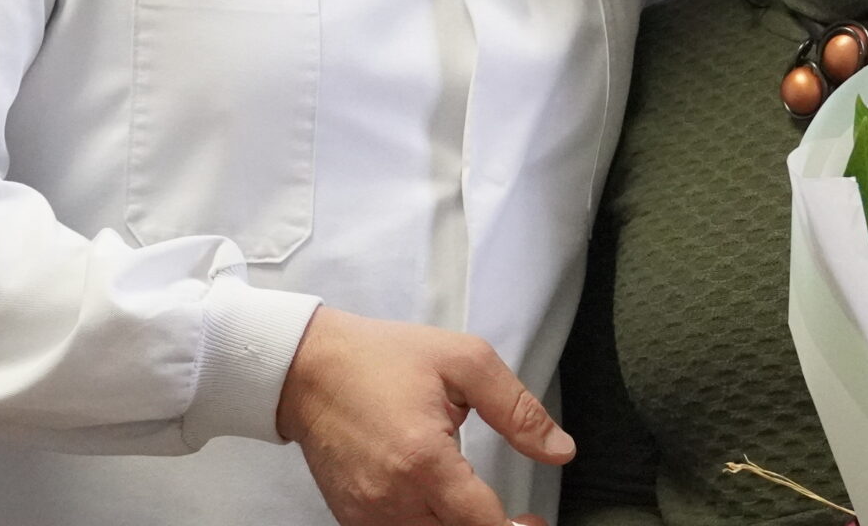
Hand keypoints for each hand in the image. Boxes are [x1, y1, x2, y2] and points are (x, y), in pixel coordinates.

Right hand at [276, 306, 571, 525]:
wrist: (306, 369)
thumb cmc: (383, 359)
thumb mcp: (463, 361)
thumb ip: (517, 409)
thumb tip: (561, 451)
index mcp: (423, 460)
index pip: (482, 524)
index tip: (533, 520)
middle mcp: (392, 500)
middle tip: (515, 520)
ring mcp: (368, 516)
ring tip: (477, 512)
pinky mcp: (352, 520)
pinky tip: (442, 511)